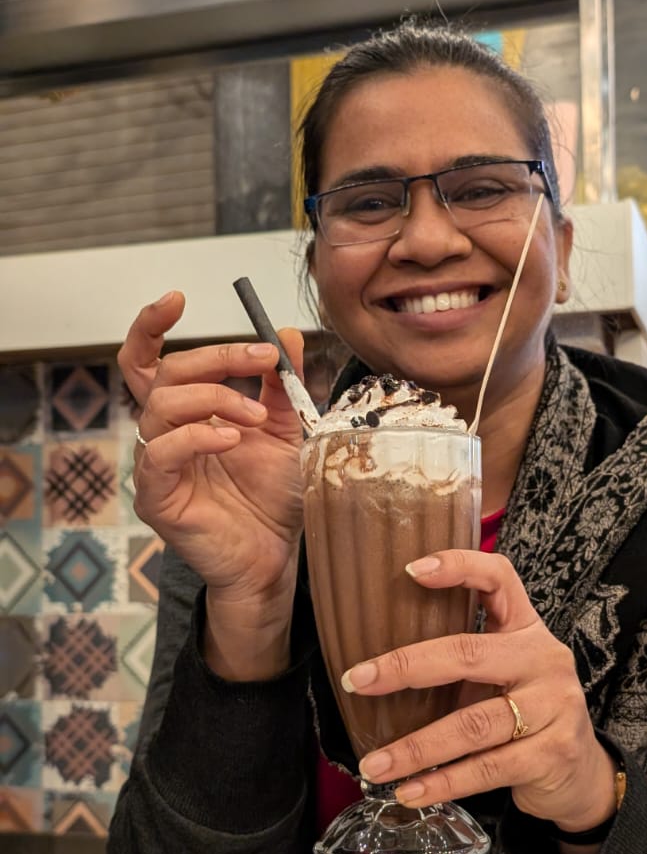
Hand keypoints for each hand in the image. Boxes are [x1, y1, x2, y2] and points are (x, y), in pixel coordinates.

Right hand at [119, 290, 306, 606]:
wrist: (277, 556)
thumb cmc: (274, 497)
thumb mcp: (288, 430)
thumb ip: (283, 386)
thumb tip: (287, 334)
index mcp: (188, 412)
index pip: (151, 360)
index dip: (151, 325)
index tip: (178, 297)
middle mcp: (165, 432)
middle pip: (164, 372)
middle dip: (217, 357)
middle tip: (264, 360)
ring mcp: (157, 464)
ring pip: (163, 406)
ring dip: (216, 398)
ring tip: (257, 418)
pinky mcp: (157, 496)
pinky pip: (162, 452)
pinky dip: (198, 436)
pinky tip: (233, 440)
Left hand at [349, 550, 616, 831]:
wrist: (581, 774)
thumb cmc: (525, 716)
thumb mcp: (504, 675)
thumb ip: (461, 663)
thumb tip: (375, 670)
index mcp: (527, 629)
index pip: (500, 578)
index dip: (459, 567)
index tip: (410, 570)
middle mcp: (544, 659)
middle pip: (469, 654)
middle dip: (406, 667)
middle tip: (358, 681)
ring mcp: (553, 707)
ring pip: (472, 724)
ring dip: (416, 747)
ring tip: (375, 764)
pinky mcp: (552, 754)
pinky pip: (486, 768)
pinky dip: (442, 782)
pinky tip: (409, 792)